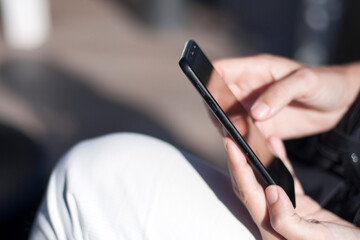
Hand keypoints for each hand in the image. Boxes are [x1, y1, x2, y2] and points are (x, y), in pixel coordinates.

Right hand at [212, 55, 359, 138]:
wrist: (342, 104)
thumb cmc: (326, 83)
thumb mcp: (306, 81)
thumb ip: (280, 94)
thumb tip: (254, 113)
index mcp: (255, 70)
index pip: (221, 70)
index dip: (209, 80)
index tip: (208, 96)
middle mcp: (249, 89)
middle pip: (218, 99)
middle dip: (217, 112)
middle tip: (230, 126)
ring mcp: (254, 109)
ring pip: (229, 119)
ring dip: (230, 129)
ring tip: (243, 139)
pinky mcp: (262, 127)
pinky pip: (245, 135)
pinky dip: (245, 142)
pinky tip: (253, 148)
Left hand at [224, 136, 359, 239]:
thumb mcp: (315, 239)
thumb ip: (287, 220)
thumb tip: (271, 192)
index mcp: (270, 229)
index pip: (248, 192)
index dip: (238, 166)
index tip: (231, 144)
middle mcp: (272, 220)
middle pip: (249, 185)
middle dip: (240, 159)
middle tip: (232, 135)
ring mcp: (285, 211)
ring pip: (264, 179)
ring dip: (257, 158)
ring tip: (249, 136)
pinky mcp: (298, 206)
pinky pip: (285, 179)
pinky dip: (280, 162)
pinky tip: (275, 147)